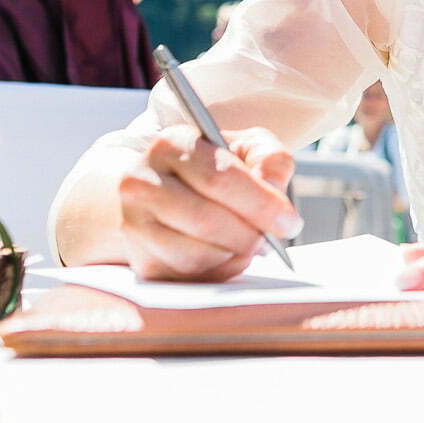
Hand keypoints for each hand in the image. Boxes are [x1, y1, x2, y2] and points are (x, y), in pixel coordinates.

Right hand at [116, 123, 300, 280]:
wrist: (169, 190)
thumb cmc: (216, 167)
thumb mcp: (248, 148)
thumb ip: (270, 160)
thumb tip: (274, 186)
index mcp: (171, 143)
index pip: (218, 177)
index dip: (261, 204)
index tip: (290, 222)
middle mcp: (141, 181)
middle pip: (206, 220)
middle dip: (250, 235)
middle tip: (272, 240)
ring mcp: (134, 224)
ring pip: (196, 255)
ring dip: (235, 256)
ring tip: (249, 244)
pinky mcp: (139, 260)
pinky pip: (187, 278)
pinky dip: (219, 272)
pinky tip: (229, 256)